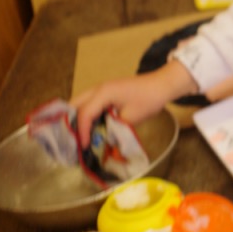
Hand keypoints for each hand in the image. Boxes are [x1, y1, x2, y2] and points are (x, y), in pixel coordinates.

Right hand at [69, 60, 197, 145]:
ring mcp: (101, 89)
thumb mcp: (131, 118)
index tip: (83, 146)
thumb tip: (102, 141)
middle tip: (72, 140)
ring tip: (77, 136)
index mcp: (103, 93)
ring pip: (80, 103)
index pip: (84, 114)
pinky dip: (86, 115)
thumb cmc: (149, 100)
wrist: (162, 85)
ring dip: (77, 118)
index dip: (82, 131)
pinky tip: (89, 128)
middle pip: (74, 105)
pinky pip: (89, 103)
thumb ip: (114, 129)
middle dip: (70, 123)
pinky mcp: (106, 93)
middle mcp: (97, 89)